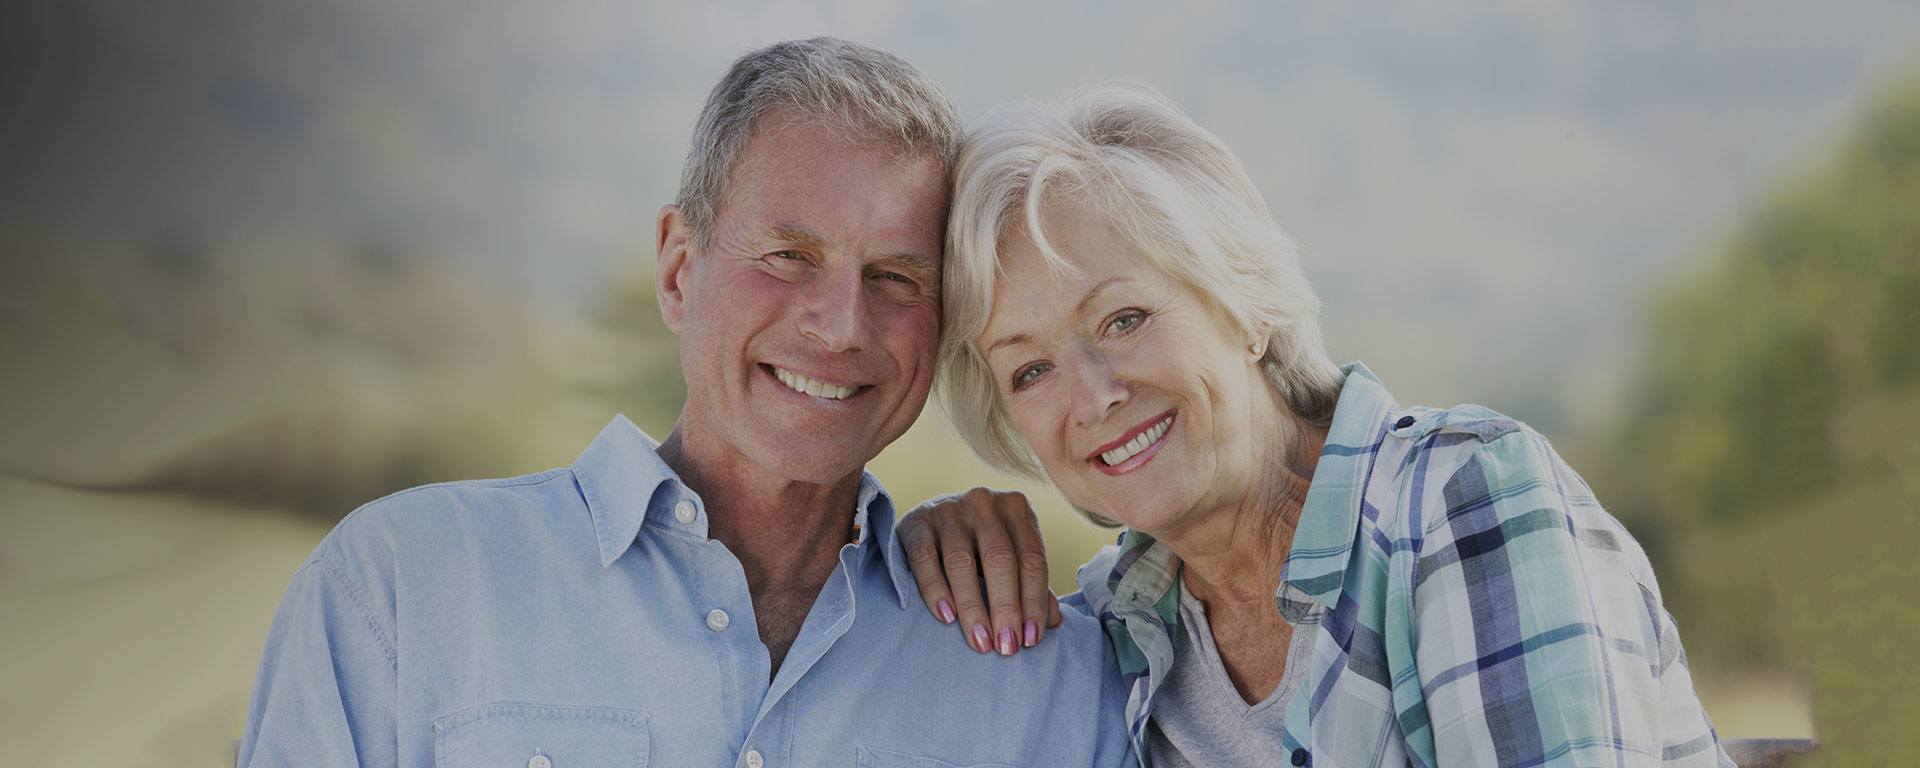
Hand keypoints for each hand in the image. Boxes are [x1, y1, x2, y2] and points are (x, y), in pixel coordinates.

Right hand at [899, 487, 1062, 655]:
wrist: (929, 521)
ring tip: (980, 642)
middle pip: (1000, 560)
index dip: (1033, 602)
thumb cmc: (979, 545)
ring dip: (973, 607)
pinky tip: (946, 617)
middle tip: (1007, 647)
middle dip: (1006, 608)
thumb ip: (1031, 585)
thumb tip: (1055, 623)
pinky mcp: (916, 523)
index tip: (1031, 640)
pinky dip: (935, 590)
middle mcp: (984, 503)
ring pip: (961, 563)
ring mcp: (948, 510)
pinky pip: (925, 558)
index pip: (1031, 559)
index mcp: (1016, 508)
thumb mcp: (1009, 557)